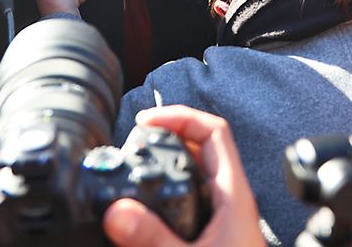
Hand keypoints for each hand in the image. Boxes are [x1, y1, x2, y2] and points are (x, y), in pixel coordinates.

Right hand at [103, 106, 263, 246]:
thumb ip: (154, 238)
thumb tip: (117, 211)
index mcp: (234, 195)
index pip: (214, 132)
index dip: (181, 117)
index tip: (147, 122)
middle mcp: (232, 202)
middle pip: (201, 151)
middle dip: (166, 141)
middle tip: (133, 146)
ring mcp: (224, 221)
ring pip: (195, 180)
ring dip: (166, 171)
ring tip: (134, 173)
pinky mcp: (214, 238)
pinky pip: (191, 205)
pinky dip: (167, 200)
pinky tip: (144, 215)